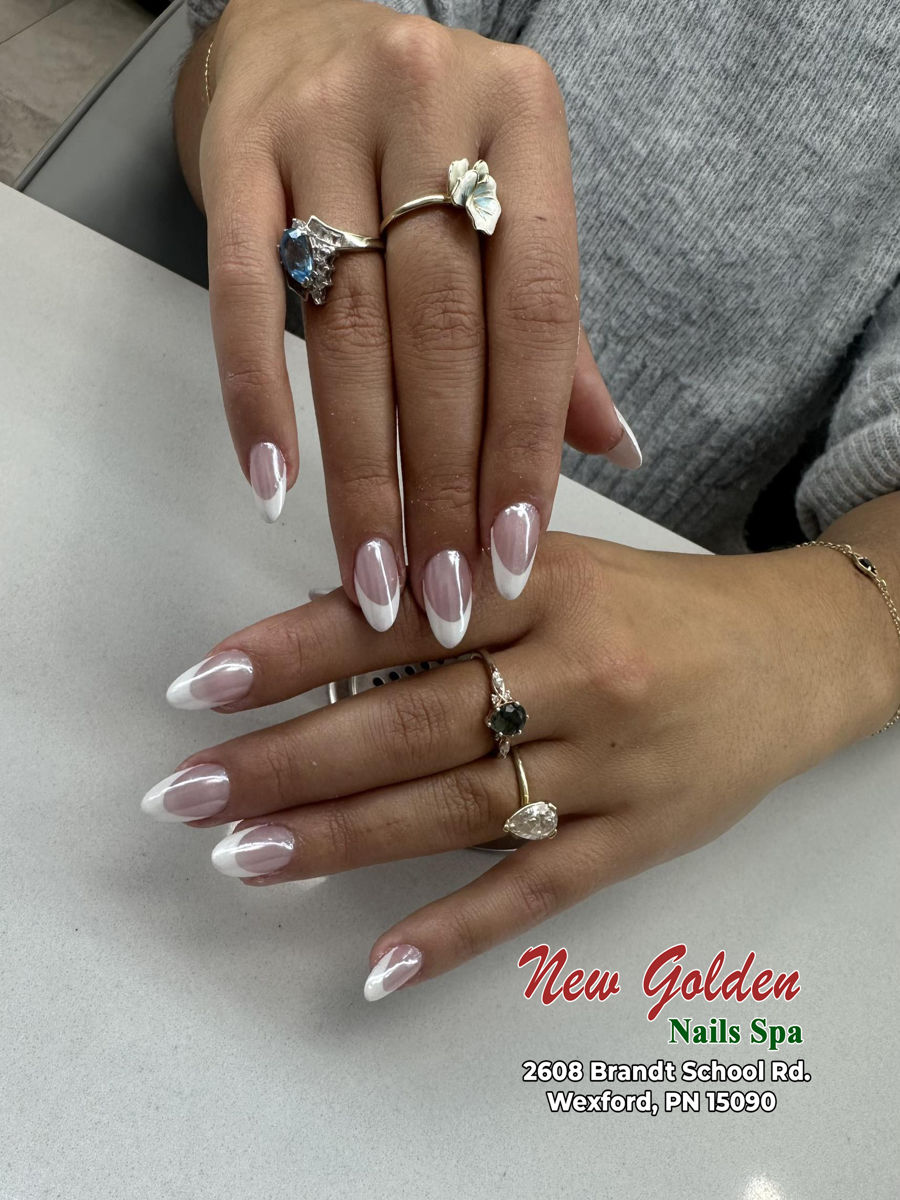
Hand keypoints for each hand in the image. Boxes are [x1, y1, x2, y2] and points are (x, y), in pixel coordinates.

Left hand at [146, 532, 894, 997]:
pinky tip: (382, 964)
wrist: (794, 653)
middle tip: (189, 792)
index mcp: (550, 586)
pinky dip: (457, 929)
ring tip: (246, 857)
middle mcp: (579, 672)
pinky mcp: (639, 837)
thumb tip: (325, 618)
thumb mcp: (565, 561)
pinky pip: (538, 888)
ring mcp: (612, 763)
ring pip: (458, 808)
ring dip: (343, 839)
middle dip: (289, 761)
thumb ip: (460, 586)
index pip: (401, 619)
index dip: (295, 650)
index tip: (204, 684)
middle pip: (412, 724)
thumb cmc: (660, 606)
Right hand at [187, 0, 639, 644]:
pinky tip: (274, 486)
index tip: (509, 555)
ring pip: (351, 331)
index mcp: (526, 121)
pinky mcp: (238, 153)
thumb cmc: (433, 144)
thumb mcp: (515, 206)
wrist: (305, 25)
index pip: (537, 315)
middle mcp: (430, 107)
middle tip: (440, 596)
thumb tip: (614, 448)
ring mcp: (326, 123)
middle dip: (443, 485)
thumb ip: (559, 332)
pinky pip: (242, 294)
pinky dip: (256, 396)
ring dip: (363, 472)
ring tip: (372, 574)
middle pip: (442, 336)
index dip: (525, 447)